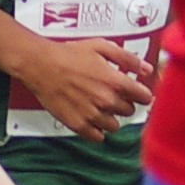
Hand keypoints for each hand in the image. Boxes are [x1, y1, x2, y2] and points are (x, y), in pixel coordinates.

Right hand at [11, 35, 154, 141]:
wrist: (38, 64)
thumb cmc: (66, 54)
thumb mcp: (100, 47)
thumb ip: (127, 58)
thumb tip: (146, 69)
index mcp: (116, 82)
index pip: (145, 98)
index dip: (140, 93)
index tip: (135, 92)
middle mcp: (107, 101)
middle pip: (129, 112)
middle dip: (122, 103)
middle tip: (109, 95)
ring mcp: (92, 115)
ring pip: (114, 126)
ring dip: (109, 118)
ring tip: (97, 107)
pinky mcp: (77, 124)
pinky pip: (97, 137)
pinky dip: (96, 131)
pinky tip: (90, 120)